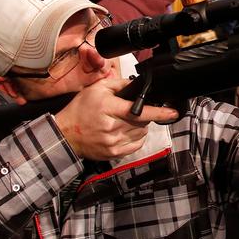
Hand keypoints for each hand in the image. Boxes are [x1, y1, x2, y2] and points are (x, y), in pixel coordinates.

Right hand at [54, 76, 178, 160]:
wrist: (66, 134)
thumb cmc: (80, 110)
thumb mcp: (97, 89)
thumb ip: (119, 84)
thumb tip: (137, 86)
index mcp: (108, 108)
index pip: (139, 111)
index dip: (159, 112)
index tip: (172, 112)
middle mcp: (112, 127)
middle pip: (143, 122)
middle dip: (143, 115)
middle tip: (129, 112)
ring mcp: (114, 142)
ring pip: (141, 133)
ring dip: (139, 126)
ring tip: (123, 121)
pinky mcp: (114, 153)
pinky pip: (136, 144)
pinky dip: (135, 137)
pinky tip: (124, 131)